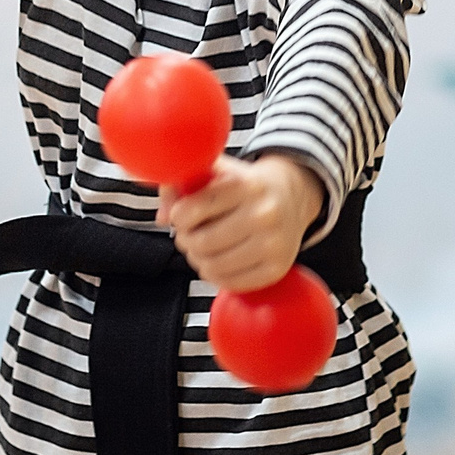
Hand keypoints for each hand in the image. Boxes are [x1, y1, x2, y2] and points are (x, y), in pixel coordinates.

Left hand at [158, 154, 325, 293]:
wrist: (293, 195)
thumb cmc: (246, 183)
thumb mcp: (217, 171)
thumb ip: (181, 184)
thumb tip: (162, 216)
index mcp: (247, 184)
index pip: (195, 208)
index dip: (178, 216)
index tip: (179, 215)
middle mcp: (265, 214)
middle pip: (202, 242)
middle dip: (186, 239)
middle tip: (188, 234)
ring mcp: (274, 244)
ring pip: (213, 266)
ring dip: (197, 259)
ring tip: (200, 248)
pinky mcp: (277, 269)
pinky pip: (230, 283)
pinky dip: (215, 274)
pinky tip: (217, 260)